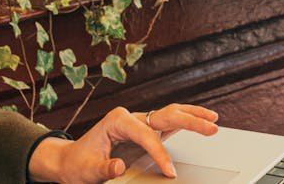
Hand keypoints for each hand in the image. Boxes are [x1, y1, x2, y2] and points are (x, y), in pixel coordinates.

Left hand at [27, 104, 219, 183]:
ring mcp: (137, 121)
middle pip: (165, 115)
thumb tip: (120, 167)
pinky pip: (167, 123)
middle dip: (190, 120)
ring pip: (169, 113)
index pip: (147, 136)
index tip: (170, 172)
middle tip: (212, 128)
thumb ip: (104, 169)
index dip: (161, 154)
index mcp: (117, 121)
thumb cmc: (78, 164)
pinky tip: (200, 121)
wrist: (70, 160)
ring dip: (192, 115)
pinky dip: (185, 121)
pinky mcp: (142, 129)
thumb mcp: (87, 170)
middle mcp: (129, 117)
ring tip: (214, 119)